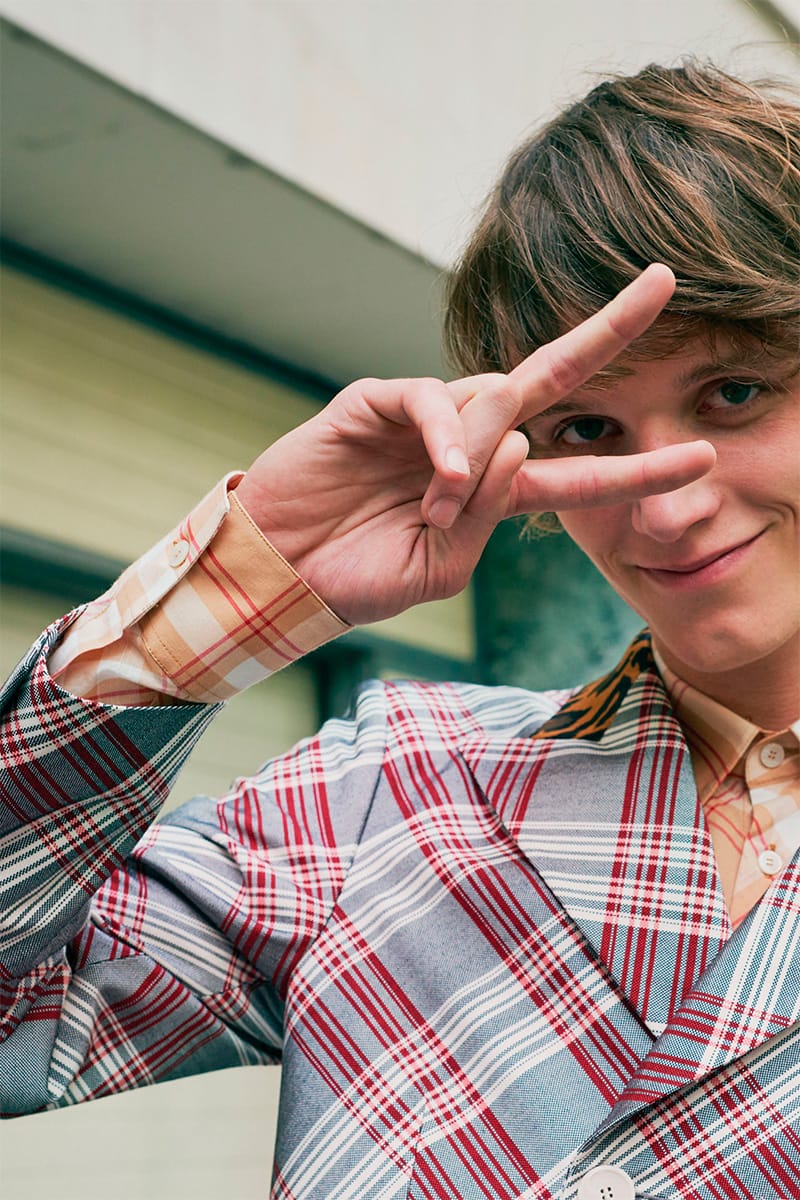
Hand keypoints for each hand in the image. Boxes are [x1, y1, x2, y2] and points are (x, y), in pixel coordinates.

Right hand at [235, 265, 714, 624]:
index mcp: (491, 493)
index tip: (703, 457)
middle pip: (550, 380)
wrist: (280, 575)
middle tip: (664, 282)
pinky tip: (439, 477)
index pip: (577, 473)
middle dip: (609, 332)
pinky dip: (446, 435)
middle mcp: (469, 444)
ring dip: (478, 455)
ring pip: (492, 399)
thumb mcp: (441, 567)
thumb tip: (518, 433)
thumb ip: (486, 512)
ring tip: (434, 508)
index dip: (637, 468)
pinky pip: (432, 399)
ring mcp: (423, 419)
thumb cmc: (358, 577)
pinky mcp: (376, 401)